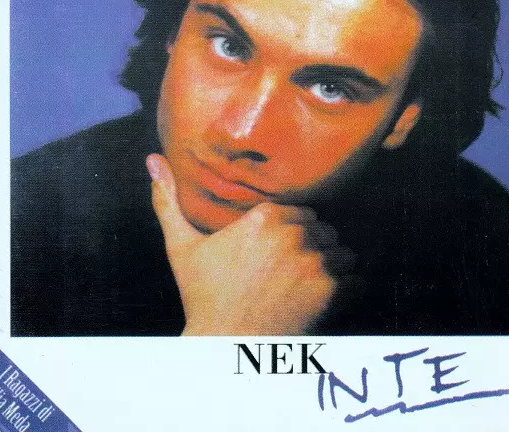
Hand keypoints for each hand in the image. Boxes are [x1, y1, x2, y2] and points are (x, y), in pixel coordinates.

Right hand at [146, 153, 350, 334]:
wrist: (225, 348)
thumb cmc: (204, 296)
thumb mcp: (181, 247)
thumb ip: (168, 201)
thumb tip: (151, 160)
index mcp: (263, 217)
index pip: (299, 211)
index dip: (292, 230)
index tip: (279, 248)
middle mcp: (293, 235)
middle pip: (322, 228)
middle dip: (313, 244)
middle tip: (293, 267)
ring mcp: (315, 263)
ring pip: (342, 250)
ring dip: (333, 264)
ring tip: (310, 281)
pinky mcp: (332, 292)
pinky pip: (356, 278)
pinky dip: (348, 288)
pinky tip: (325, 298)